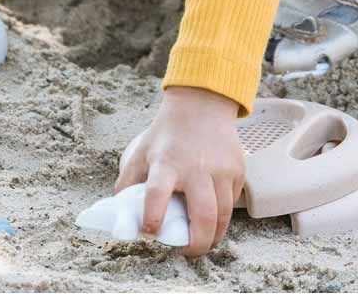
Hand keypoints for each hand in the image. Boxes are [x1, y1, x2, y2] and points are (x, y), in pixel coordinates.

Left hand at [115, 86, 244, 256]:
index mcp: (166, 163)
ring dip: (213, 237)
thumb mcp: (141, 152)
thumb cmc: (166, 135)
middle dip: (196, 245)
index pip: (157, 193)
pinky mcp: (237, 170)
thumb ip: (128, 183)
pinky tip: (212, 215)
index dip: (153, 217)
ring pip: (223, 216)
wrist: (201, 104)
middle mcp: (196, 167)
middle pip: (203, 216)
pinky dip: (223, 215)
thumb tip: (121, 217)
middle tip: (187, 252)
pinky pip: (232, 203)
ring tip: (201, 241)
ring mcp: (220, 169)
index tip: (150, 233)